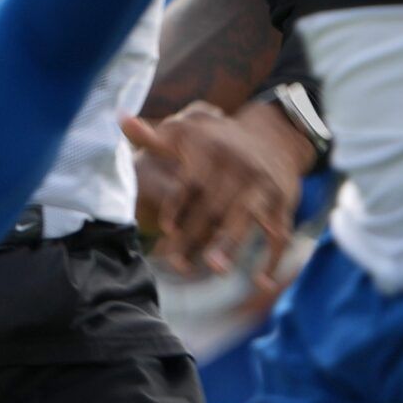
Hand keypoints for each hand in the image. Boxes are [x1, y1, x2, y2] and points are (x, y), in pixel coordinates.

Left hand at [123, 101, 300, 280]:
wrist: (273, 135)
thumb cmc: (216, 141)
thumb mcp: (185, 132)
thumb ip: (152, 137)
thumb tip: (120, 119)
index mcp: (210, 154)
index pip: (191, 183)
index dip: (178, 206)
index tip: (166, 229)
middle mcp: (237, 170)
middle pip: (214, 207)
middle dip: (196, 236)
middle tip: (177, 265)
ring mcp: (262, 188)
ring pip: (245, 219)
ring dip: (231, 244)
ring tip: (215, 268)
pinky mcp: (282, 204)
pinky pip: (279, 233)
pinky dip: (273, 258)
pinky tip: (262, 283)